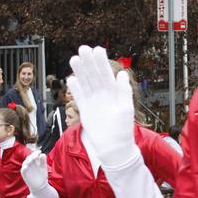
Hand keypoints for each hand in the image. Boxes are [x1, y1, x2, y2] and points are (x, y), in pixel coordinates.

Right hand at [20, 149, 49, 191]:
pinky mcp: (25, 175)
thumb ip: (43, 161)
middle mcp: (29, 164)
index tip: (39, 151)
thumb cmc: (42, 176)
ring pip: (25, 163)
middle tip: (36, 155)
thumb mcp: (43, 167)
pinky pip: (23, 171)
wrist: (41, 186)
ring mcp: (26, 169)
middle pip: (29, 158)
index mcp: (33, 162)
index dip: (35, 153)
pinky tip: (26, 167)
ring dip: (28, 160)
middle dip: (32, 156)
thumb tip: (42, 154)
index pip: (33, 155)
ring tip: (33, 158)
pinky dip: (24, 169)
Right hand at [67, 45, 136, 166]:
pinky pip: (79, 97)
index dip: (101, 62)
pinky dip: (75, 89)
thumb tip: (122, 74)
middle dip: (88, 62)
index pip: (106, 74)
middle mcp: (103, 95)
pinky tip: (71, 79)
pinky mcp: (85, 111)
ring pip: (85, 83)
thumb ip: (123, 92)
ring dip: (80, 71)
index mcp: (114, 93)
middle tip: (83, 48)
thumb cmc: (123, 130)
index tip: (97, 50)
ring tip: (74, 59)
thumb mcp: (126, 109)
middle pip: (94, 75)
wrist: (114, 148)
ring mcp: (93, 102)